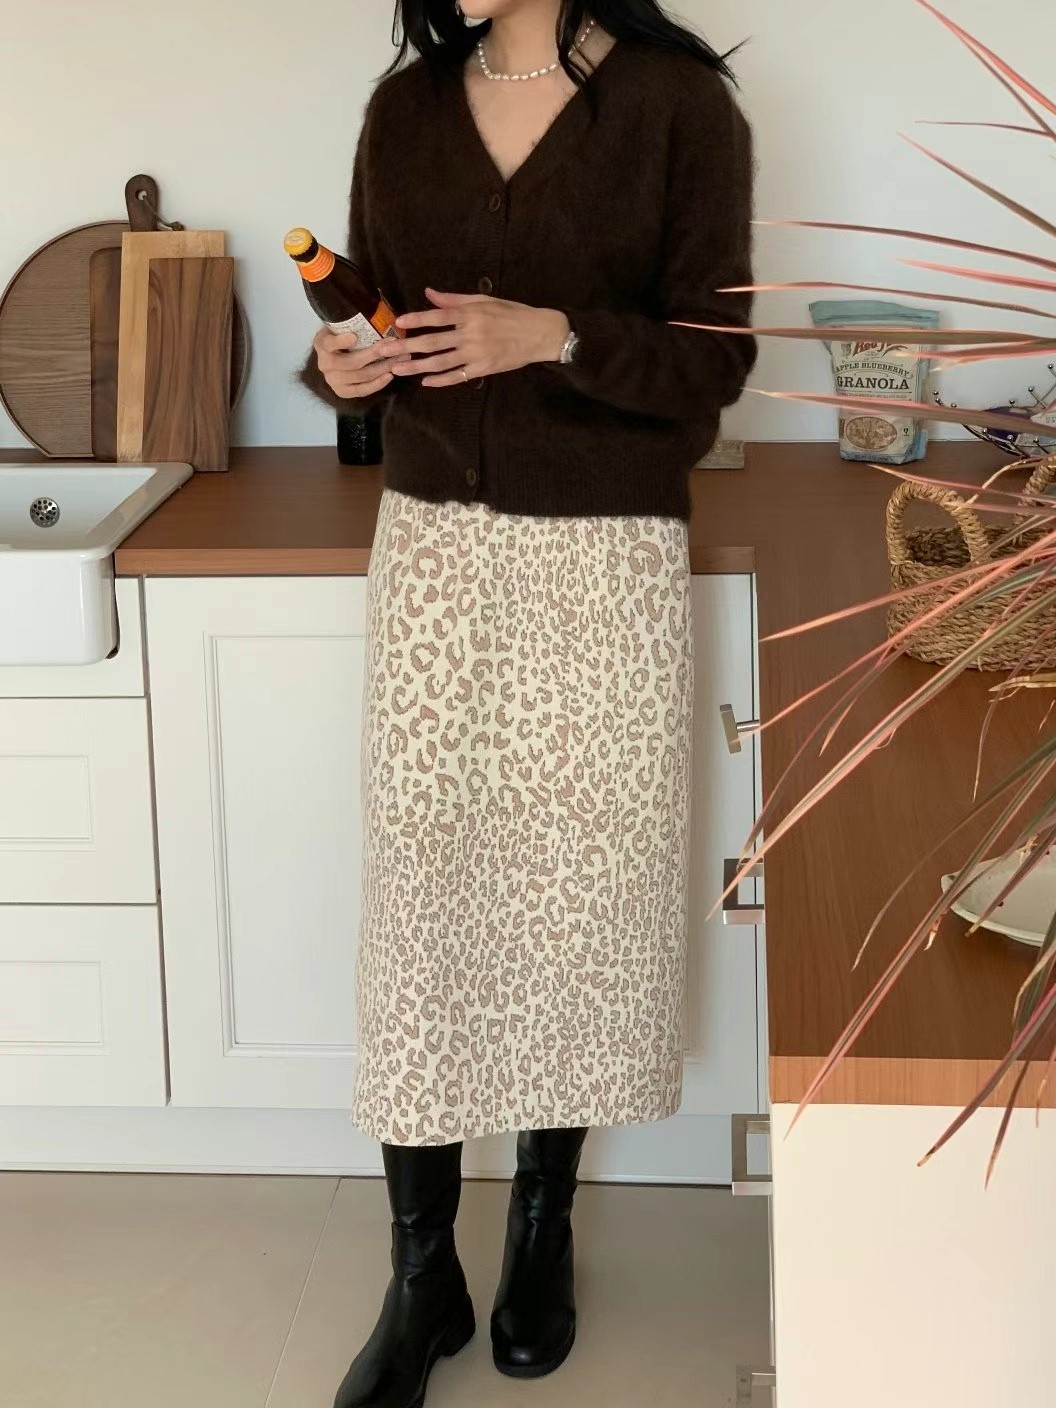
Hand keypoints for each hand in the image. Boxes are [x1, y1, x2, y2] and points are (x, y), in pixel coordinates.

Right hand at [313, 326, 405, 399]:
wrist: (331, 356)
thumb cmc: (341, 336)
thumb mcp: (340, 324)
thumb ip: (352, 319)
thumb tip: (378, 297)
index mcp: (322, 344)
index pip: (330, 343)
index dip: (341, 341)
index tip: (355, 336)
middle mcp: (324, 364)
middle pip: (351, 362)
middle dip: (375, 354)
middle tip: (394, 346)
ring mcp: (333, 380)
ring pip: (361, 376)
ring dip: (383, 367)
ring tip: (401, 358)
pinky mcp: (342, 392)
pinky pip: (362, 390)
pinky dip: (377, 384)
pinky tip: (390, 376)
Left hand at [392, 290, 569, 387]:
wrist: (539, 333)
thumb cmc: (512, 313)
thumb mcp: (484, 300)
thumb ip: (455, 300)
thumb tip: (429, 294)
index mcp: (470, 314)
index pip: (438, 317)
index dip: (417, 319)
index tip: (399, 323)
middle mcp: (470, 334)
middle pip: (433, 342)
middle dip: (407, 347)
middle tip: (387, 351)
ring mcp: (476, 354)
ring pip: (441, 362)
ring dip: (417, 366)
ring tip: (398, 369)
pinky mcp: (483, 369)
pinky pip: (457, 376)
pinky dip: (441, 380)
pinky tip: (425, 381)